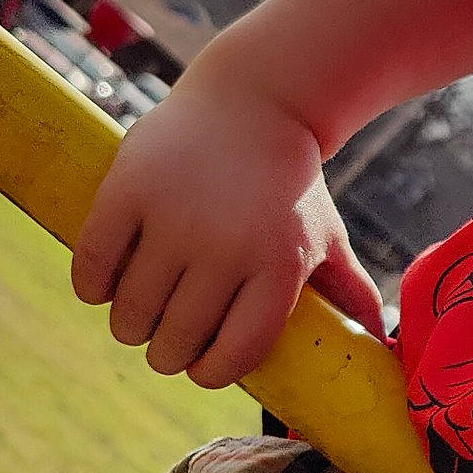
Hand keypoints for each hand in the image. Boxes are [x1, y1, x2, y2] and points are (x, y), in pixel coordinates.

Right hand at [72, 69, 385, 389]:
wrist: (255, 101)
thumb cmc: (291, 184)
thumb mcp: (327, 234)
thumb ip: (349, 290)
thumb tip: (379, 339)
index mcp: (279, 265)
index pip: (237, 351)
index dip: (213, 371)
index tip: (202, 366)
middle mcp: (227, 247)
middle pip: (177, 339)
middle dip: (168, 353)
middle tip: (166, 342)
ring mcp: (174, 220)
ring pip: (131, 314)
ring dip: (130, 326)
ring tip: (139, 315)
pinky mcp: (127, 193)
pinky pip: (93, 268)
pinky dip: (93, 287)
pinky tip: (107, 284)